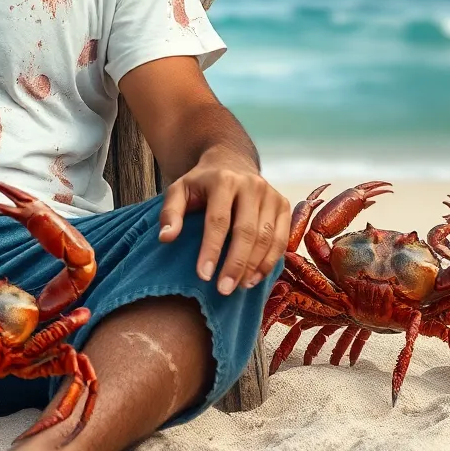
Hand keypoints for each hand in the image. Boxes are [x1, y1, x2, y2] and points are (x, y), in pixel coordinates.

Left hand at [157, 149, 289, 295]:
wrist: (230, 161)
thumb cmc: (201, 182)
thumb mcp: (179, 189)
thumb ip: (171, 212)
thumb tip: (166, 238)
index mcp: (223, 180)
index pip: (218, 220)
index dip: (211, 249)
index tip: (203, 275)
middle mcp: (251, 185)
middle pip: (246, 231)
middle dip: (235, 264)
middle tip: (223, 289)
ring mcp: (271, 194)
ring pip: (266, 238)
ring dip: (254, 267)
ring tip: (238, 287)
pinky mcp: (283, 205)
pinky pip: (281, 239)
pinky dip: (270, 262)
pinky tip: (255, 278)